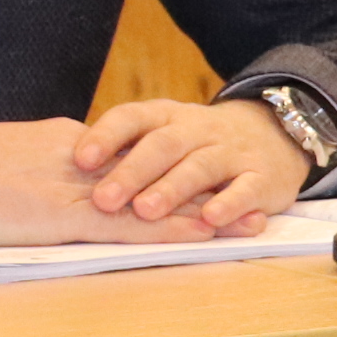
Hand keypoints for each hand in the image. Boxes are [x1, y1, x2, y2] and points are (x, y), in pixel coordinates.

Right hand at [0, 117, 256, 245]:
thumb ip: (31, 177)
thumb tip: (46, 195)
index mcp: (59, 145)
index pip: (128, 161)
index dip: (172, 173)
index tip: (207, 180)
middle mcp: (75, 158)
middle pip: (153, 174)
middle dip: (203, 189)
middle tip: (251, 198)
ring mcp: (68, 186)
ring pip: (151, 199)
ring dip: (201, 212)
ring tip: (247, 221)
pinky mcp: (56, 215)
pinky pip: (126, 226)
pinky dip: (169, 232)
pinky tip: (201, 238)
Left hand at [76, 97, 313, 233]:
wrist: (274, 134)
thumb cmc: (195, 144)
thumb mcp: (160, 136)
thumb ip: (122, 151)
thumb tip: (62, 171)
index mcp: (165, 117)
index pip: (131, 118)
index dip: (106, 137)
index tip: (79, 159)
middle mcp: (196, 130)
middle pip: (162, 145)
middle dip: (132, 172)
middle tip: (104, 199)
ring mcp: (231, 152)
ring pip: (200, 166)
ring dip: (172, 189)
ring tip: (146, 211)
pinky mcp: (262, 177)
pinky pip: (246, 188)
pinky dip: (230, 204)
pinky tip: (210, 220)